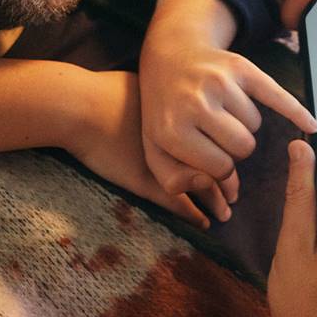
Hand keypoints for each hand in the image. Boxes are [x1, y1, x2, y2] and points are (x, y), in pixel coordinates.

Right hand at [66, 69, 225, 228]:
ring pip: (202, 186)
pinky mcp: (145, 183)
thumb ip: (168, 101)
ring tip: (226, 211)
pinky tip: (204, 222)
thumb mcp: (149, 94)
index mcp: (183, 121)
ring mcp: (163, 165)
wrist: (80, 106)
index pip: (218, 140)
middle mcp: (178, 143)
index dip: (228, 152)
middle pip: (215, 164)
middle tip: (236, 193)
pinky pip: (179, 204)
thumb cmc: (111, 93)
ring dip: (216, 200)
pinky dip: (194, 214)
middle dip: (228, 180)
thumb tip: (183, 97)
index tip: (233, 159)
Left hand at [139, 0, 316, 218]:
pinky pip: (276, 95)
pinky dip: (296, 112)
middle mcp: (195, 104)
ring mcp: (219, 82)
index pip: (220, 168)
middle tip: (219, 136)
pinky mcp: (240, 67)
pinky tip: (310, 126)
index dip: (220, 168)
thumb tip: (224, 193)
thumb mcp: (154, 150)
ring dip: (245, 124)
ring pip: (256, 124)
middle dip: (235, 147)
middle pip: (244, 146)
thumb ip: (176, 181)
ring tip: (224, 114)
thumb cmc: (165, 111)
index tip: (213, 160)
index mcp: (172, 130)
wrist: (170, 56)